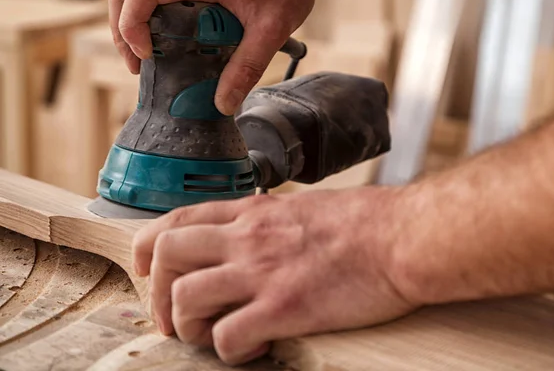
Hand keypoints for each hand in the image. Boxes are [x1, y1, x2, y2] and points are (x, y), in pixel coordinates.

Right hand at [108, 0, 331, 114]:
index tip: (147, 55)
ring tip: (148, 60)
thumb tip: (224, 104)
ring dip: (131, 27)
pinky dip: (149, 23)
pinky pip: (155, 0)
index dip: (131, 23)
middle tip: (140, 64)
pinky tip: (167, 47)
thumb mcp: (271, 29)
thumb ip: (248, 66)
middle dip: (122, 30)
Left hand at [132, 187, 417, 364]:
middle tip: (172, 315)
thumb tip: (256, 230)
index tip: (148, 264)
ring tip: (208, 335)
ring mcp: (262, 272)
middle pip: (167, 255)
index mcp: (254, 212)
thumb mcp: (305, 206)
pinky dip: (229, 350)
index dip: (150, 243)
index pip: (179, 217)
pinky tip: (254, 347)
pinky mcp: (283, 307)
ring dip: (186, 324)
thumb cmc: (365, 221)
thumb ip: (271, 218)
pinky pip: (228, 337)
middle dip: (157, 290)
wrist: (402, 237)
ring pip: (186, 298)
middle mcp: (248, 238)